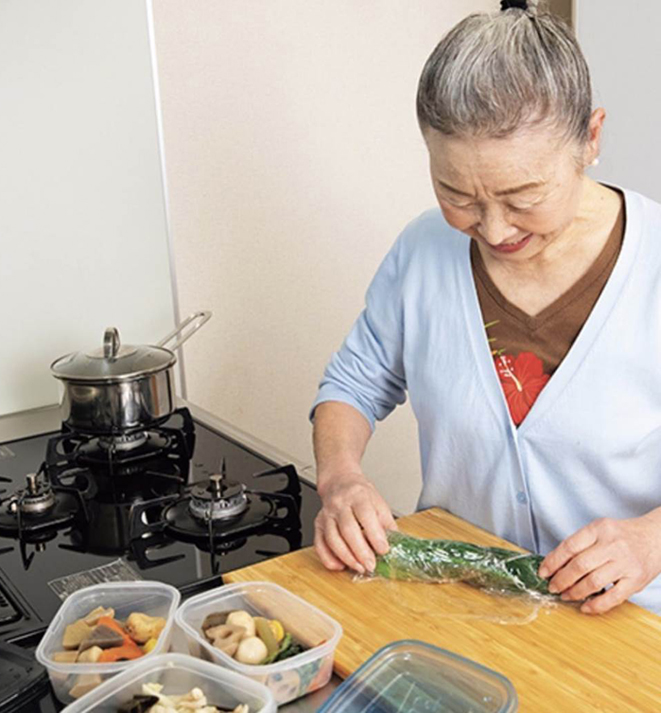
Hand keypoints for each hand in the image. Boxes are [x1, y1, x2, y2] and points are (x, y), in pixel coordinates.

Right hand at [314, 470, 395, 574]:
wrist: (339, 482)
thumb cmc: (360, 493)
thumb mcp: (378, 501)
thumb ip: (386, 522)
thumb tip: (394, 543)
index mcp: (358, 496)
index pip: (365, 514)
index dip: (375, 534)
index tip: (383, 549)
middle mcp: (340, 504)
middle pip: (348, 529)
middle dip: (360, 551)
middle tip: (371, 565)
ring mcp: (327, 514)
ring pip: (332, 538)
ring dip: (346, 557)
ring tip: (359, 567)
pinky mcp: (318, 524)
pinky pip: (319, 544)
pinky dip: (328, 558)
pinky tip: (340, 565)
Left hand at [538, 511, 660, 613]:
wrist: (657, 536)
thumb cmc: (624, 535)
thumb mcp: (600, 529)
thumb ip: (581, 543)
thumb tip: (555, 563)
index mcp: (599, 529)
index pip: (569, 546)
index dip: (552, 562)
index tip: (543, 572)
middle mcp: (612, 545)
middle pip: (579, 566)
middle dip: (561, 579)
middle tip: (552, 587)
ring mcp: (625, 563)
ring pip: (593, 582)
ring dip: (575, 592)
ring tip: (566, 595)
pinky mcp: (636, 580)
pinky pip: (613, 598)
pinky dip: (596, 605)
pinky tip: (585, 607)